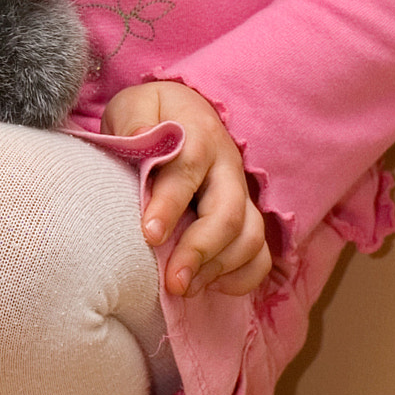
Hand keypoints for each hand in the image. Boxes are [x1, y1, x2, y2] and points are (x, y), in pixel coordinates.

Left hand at [101, 80, 270, 297]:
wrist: (181, 113)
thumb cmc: (152, 116)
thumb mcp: (134, 106)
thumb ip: (133, 121)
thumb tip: (139, 137)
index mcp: (198, 136)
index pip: (188, 170)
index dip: (170, 205)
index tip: (149, 235)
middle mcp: (227, 167)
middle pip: (228, 213)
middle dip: (201, 251)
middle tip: (173, 282)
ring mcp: (241, 194)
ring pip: (250, 237)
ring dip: (219, 268)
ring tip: (183, 287)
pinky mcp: (246, 217)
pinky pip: (260, 254)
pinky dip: (243, 276)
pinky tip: (210, 286)